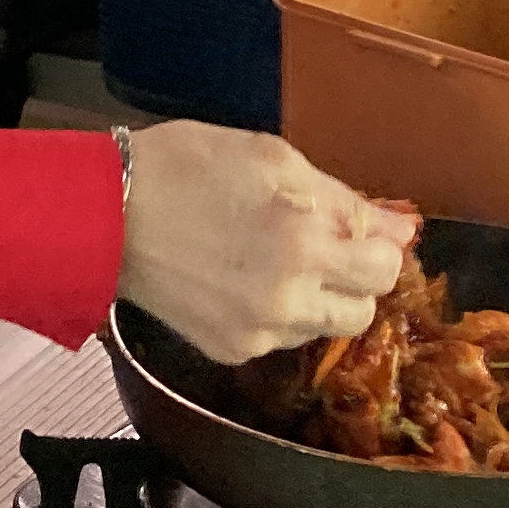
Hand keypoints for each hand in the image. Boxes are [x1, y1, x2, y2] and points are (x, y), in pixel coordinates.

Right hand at [119, 123, 417, 362]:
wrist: (105, 214)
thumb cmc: (185, 167)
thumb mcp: (271, 157)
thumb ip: (343, 198)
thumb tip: (403, 231)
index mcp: (304, 241)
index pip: (385, 267)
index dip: (376, 244)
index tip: (356, 230)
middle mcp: (289, 298)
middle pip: (365, 310)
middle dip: (354, 277)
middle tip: (319, 245)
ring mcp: (259, 332)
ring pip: (324, 327)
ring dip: (317, 297)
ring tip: (273, 259)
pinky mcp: (232, 350)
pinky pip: (282, 338)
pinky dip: (277, 312)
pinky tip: (242, 280)